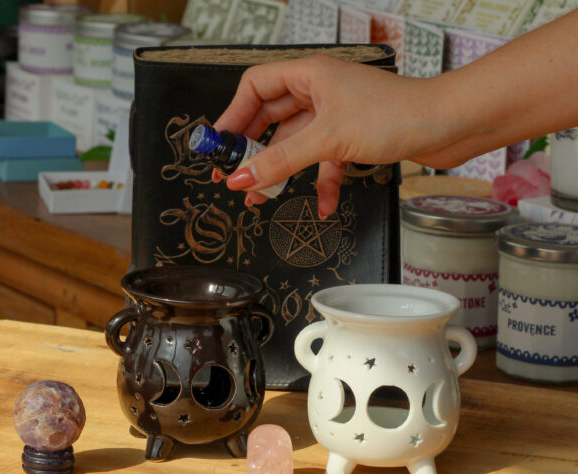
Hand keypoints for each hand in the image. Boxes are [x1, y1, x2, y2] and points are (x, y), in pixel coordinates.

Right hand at [213, 54, 452, 216]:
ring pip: (296, 144)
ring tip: (262, 198)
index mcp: (309, 75)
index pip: (255, 87)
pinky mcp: (352, 137)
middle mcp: (319, 92)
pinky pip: (324, 160)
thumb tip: (242, 177)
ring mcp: (336, 116)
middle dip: (253, 150)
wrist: (447, 126)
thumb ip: (282, 159)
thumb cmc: (396, 114)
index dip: (234, 116)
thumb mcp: (328, 139)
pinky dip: (321, 182)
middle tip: (234, 176)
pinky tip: (322, 205)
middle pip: (271, 119)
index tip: (220, 146)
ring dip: (281, 172)